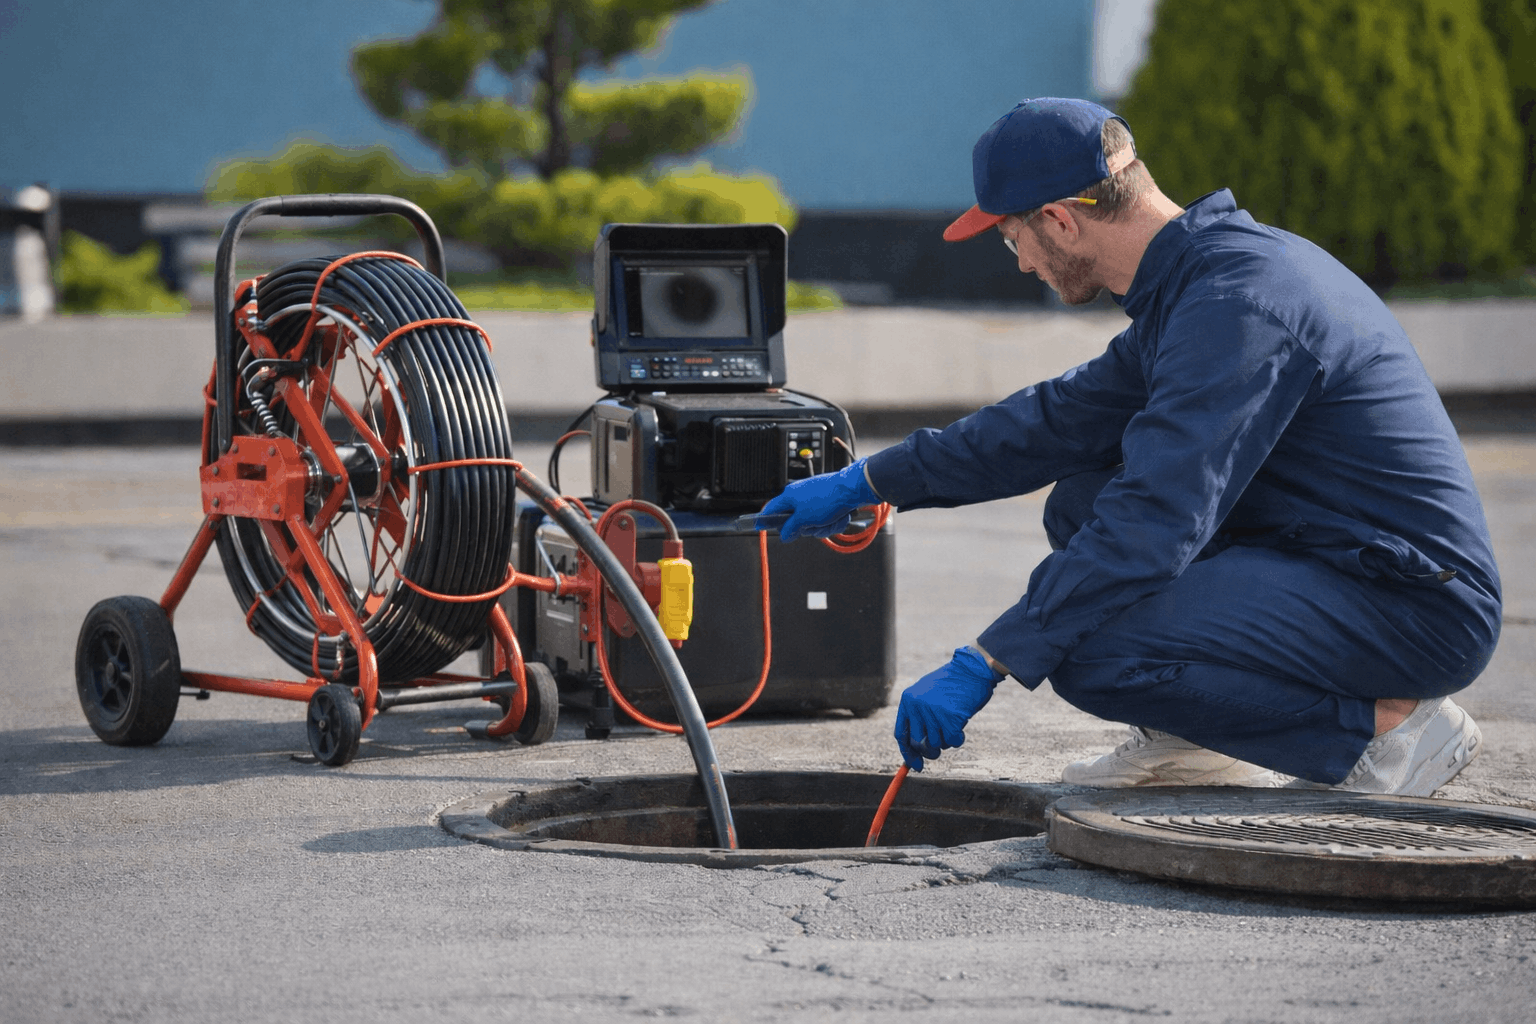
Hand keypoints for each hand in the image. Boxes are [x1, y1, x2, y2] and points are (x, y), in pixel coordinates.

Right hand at [756, 460, 879, 541]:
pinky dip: (833, 521)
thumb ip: (791, 528)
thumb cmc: (828, 499)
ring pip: (813, 523)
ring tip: (831, 520)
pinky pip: (826, 519)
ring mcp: (815, 499)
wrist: (853, 489)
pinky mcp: (827, 501)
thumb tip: (783, 535)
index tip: (760, 526)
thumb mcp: (804, 519)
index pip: (771, 509)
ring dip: (824, 527)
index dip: (766, 520)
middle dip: (808, 528)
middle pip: (796, 521)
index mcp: (790, 496)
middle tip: (815, 525)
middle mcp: (800, 495)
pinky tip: (839, 516)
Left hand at [894, 647, 1004, 770]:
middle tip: (937, 751)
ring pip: (936, 744)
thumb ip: (919, 718)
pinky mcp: (950, 717)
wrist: (971, 669)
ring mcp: (933, 712)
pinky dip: (958, 738)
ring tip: (953, 724)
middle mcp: (917, 706)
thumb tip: (916, 751)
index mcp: (908, 700)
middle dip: (928, 752)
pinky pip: (952, 741)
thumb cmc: (952, 684)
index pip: (901, 734)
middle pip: (918, 744)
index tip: (916, 765)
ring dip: (946, 740)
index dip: (908, 753)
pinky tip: (962, 724)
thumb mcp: (927, 696)